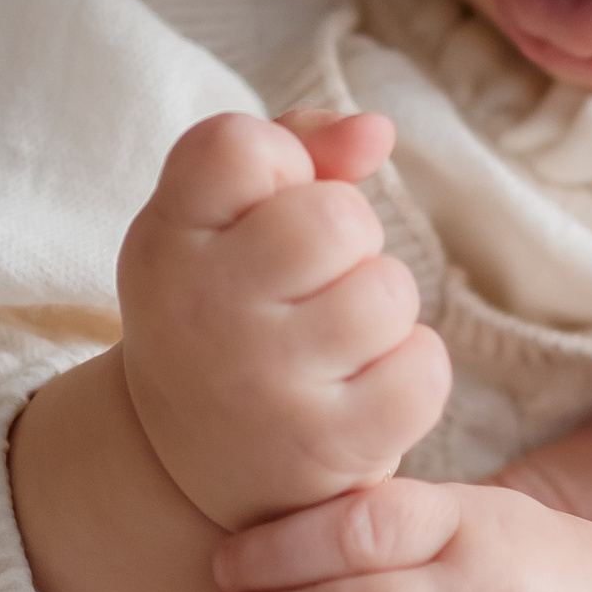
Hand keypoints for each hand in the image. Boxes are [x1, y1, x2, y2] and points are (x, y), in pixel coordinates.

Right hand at [117, 107, 450, 522]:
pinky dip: (412, 371)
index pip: (236, 147)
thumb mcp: (221, 220)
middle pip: (338, 219)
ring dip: (382, 308)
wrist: (185, 460)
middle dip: (350, 239)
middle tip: (314, 280)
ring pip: (389, 293)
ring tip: (336, 338)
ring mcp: (264, 387)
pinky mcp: (326, 445)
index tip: (262, 212)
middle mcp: (203, 312)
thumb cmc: (224, 308)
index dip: (279, 164)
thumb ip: (294, 148)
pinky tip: (363, 386)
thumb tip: (377, 130)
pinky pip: (424, 369)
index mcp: (166, 241)